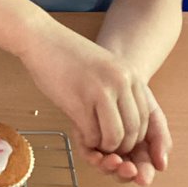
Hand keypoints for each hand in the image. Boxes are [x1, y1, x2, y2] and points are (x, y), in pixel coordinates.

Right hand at [18, 21, 150, 154]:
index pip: (145, 118)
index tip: (122, 141)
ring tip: (95, 141)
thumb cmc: (68, 55)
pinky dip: (88, 141)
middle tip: (108, 146)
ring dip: (105, 146)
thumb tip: (127, 123)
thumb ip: (119, 90)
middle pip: (133, 130)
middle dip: (121, 146)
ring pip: (115, 137)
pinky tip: (81, 133)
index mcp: (131, 75)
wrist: (42, 40)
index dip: (134, 136)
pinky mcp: (80, 102)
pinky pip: (92, 135)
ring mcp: (101, 92)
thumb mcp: (106, 67)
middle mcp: (121, 83)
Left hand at [73, 87, 170, 186]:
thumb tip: (161, 166)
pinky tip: (97, 155)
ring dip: (109, 168)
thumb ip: (160, 138)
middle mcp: (121, 152)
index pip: (143, 168)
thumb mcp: (152, 114)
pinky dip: (93, 158)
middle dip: (125, 174)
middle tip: (128, 169)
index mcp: (140, 150)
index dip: (143, 174)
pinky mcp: (86, 140)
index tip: (142, 176)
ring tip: (114, 161)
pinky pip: (88, 154)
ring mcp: (103, 147)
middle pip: (123, 172)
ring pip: (105, 166)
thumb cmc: (136, 97)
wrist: (116, 76)